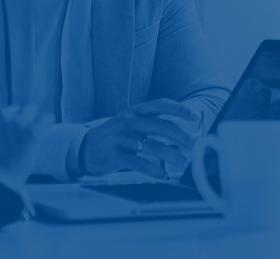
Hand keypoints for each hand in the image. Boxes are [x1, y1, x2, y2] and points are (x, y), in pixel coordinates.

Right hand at [0, 105, 53, 187]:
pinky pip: (47, 116)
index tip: (10, 131)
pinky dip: (47, 122)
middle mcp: (2, 115)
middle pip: (17, 108)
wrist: (1, 178)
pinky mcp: (33, 130)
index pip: (1, 111)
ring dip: (33, 119)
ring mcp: (18, 121)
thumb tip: (5, 122)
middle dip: (21, 118)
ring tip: (32, 132)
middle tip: (23, 132)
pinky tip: (43, 132)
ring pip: (31, 109)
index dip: (9, 121)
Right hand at [79, 99, 199, 178]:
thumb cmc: (115, 137)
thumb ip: (154, 126)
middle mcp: (128, 122)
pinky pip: (138, 162)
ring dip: (172, 155)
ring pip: (152, 145)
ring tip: (183, 162)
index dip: (180, 110)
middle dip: (182, 136)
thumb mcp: (132, 125)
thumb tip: (184, 135)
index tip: (196, 118)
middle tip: (195, 146)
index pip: (161, 105)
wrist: (83, 149)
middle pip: (161, 126)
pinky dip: (154, 170)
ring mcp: (120, 138)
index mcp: (135, 111)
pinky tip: (164, 176)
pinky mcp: (114, 155)